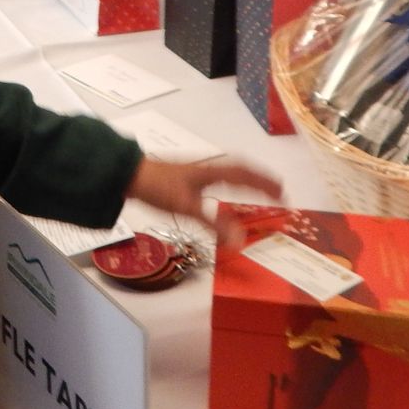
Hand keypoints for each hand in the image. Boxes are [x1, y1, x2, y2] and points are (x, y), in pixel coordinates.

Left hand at [124, 157, 281, 244]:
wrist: (126, 174)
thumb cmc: (157, 187)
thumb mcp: (187, 207)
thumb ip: (214, 224)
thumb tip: (239, 240)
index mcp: (211, 172)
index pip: (245, 175)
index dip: (265, 184)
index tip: (283, 193)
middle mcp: (207, 168)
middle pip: (240, 170)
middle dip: (260, 180)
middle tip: (277, 190)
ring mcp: (195, 171)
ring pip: (228, 172)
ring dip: (246, 180)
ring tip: (258, 190)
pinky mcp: (185, 177)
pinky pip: (217, 177)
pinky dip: (230, 183)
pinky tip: (224, 193)